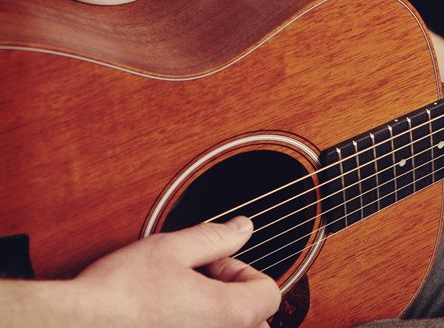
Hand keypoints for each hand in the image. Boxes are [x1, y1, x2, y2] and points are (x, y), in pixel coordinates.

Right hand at [73, 216, 280, 327]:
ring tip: (179, 301)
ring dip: (215, 315)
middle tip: (194, 281)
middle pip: (255, 320)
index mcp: (229, 315)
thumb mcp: (170, 248)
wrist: (73, 327)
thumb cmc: (118, 293)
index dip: (243, 271)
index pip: (269, 293)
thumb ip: (215, 237)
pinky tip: (165, 318)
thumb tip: (243, 227)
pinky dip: (195, 326)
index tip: (211, 264)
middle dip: (234, 296)